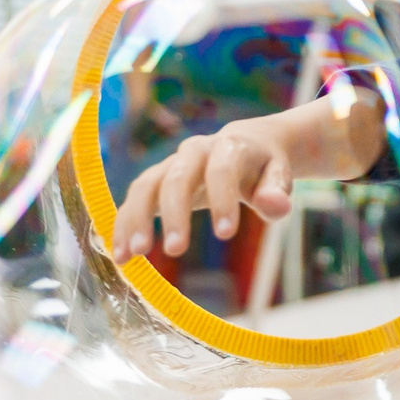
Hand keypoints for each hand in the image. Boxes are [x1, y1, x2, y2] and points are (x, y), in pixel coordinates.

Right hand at [107, 86, 388, 264]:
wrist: (245, 144)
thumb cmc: (264, 167)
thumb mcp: (279, 176)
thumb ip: (277, 192)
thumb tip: (275, 206)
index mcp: (229, 147)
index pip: (222, 171)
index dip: (223, 201)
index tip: (226, 235)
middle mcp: (195, 151)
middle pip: (178, 178)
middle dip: (175, 214)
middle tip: (175, 251)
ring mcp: (171, 164)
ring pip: (146, 186)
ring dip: (136, 219)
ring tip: (131, 256)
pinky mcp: (156, 180)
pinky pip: (135, 199)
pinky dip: (124, 224)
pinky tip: (120, 255)